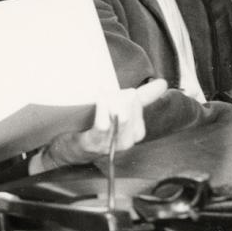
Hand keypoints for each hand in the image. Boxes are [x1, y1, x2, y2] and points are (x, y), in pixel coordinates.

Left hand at [40, 78, 167, 167]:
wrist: (69, 146)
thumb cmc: (95, 127)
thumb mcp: (120, 111)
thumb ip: (142, 98)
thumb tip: (162, 84)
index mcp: (136, 131)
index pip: (137, 102)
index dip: (125, 93)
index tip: (113, 92)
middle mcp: (127, 139)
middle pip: (129, 107)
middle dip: (116, 96)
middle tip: (103, 93)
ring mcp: (111, 143)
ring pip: (120, 115)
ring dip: (108, 100)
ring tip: (99, 96)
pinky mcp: (94, 143)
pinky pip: (103, 126)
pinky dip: (102, 110)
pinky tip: (100, 100)